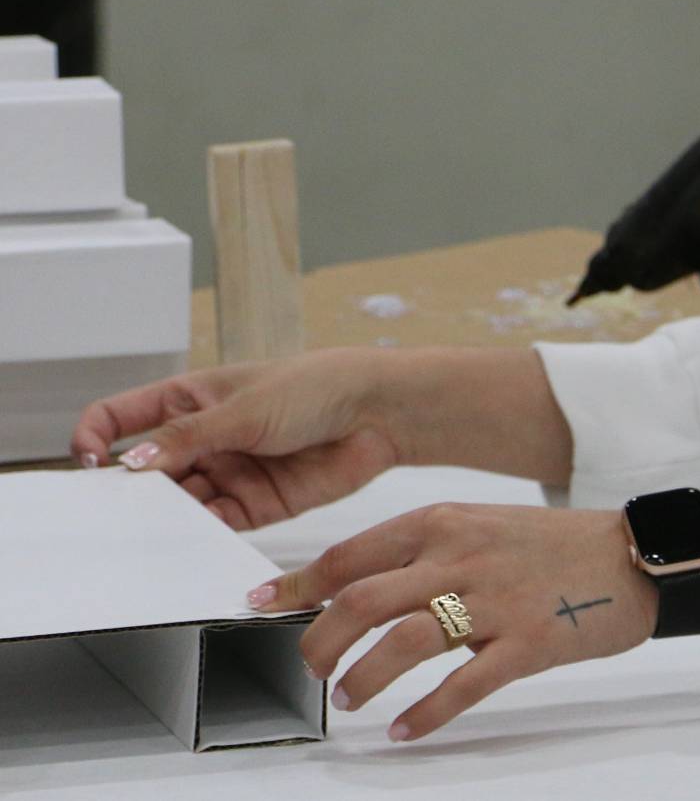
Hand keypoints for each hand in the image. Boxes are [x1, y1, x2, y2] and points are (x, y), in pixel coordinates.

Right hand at [69, 346, 572, 529]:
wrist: (380, 412)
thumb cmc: (319, 386)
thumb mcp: (244, 407)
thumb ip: (188, 438)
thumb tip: (133, 460)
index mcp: (195, 396)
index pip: (125, 415)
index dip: (97, 435)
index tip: (88, 461)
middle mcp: (208, 435)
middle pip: (149, 467)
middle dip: (133, 488)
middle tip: (118, 510)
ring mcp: (231, 469)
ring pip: (180, 500)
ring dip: (165, 515)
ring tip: (156, 527)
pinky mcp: (258, 502)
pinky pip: (217, 524)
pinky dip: (200, 535)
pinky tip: (188, 543)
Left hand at [246, 502, 656, 740]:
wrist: (632, 557)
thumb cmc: (553, 545)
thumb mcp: (482, 526)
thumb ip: (426, 551)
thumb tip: (363, 586)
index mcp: (443, 521)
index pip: (351, 554)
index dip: (298, 583)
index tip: (262, 602)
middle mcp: (460, 556)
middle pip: (361, 600)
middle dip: (318, 641)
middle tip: (308, 668)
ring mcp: (493, 600)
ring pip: (401, 643)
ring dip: (362, 679)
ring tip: (348, 699)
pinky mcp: (526, 643)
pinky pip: (461, 686)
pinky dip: (423, 715)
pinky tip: (404, 730)